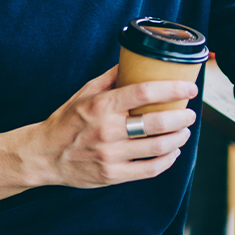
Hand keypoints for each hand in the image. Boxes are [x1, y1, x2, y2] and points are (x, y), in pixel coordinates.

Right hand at [32, 66, 197, 188]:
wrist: (44, 155)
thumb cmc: (67, 120)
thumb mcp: (85, 92)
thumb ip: (112, 77)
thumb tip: (136, 59)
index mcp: (101, 105)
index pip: (144, 92)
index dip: (172, 89)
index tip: (188, 87)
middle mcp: (106, 130)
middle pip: (156, 122)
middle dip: (181, 117)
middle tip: (190, 112)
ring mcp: (110, 155)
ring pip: (157, 147)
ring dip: (178, 138)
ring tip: (184, 130)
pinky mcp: (112, 175)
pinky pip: (149, 170)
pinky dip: (167, 160)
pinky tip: (172, 152)